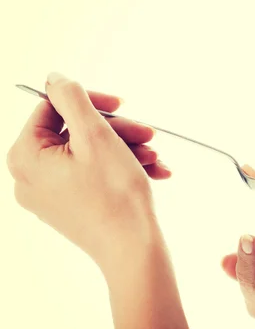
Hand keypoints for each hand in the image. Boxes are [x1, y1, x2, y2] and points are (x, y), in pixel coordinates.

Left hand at [6, 72, 169, 271]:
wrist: (134, 250)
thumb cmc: (115, 196)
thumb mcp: (96, 136)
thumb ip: (72, 99)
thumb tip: (55, 78)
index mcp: (26, 157)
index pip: (52, 109)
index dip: (90, 102)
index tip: (121, 105)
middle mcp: (31, 178)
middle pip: (75, 133)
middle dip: (117, 131)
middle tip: (147, 134)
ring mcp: (51, 195)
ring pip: (90, 154)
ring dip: (127, 149)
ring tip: (155, 157)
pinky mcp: (72, 207)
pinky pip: (95, 175)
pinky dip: (124, 169)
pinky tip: (154, 171)